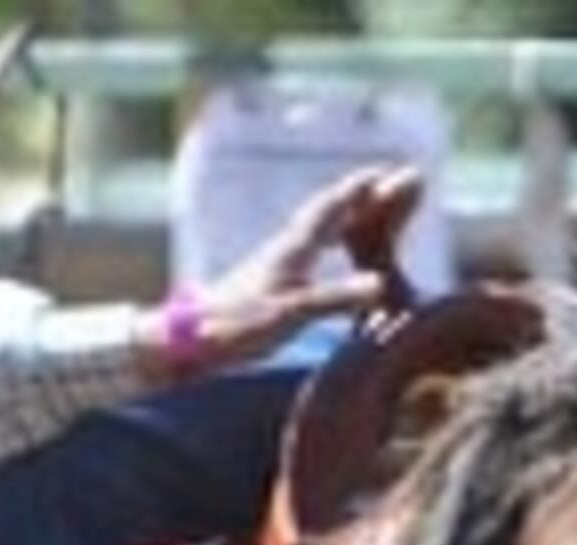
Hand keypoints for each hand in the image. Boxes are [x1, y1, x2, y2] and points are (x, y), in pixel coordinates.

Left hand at [140, 164, 428, 379]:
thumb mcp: (292, 313)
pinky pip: (307, 248)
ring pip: (315, 228)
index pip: (334, 207)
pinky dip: (327, 240)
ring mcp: (274, 263)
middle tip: (383, 182)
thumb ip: (335, 297)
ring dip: (341, 215)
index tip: (389, 171)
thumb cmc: (237, 325)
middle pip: (326, 211)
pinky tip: (325, 251)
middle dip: (357, 196)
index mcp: (294, 248)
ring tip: (362, 210)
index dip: (362, 190)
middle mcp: (285, 248)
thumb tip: (380, 284)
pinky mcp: (265, 280)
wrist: (187, 340)